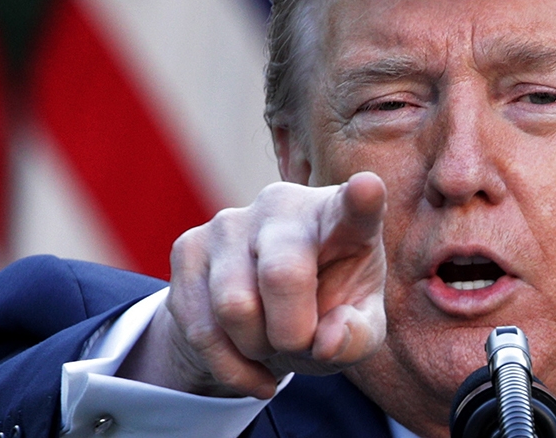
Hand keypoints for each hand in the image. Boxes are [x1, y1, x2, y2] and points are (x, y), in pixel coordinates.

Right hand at [118, 172, 387, 398]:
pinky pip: (201, 328)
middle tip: (300, 343)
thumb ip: (357, 337)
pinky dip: (228, 365)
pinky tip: (246, 361)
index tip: (367, 189)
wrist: (261, 318)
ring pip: (234, 307)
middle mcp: (283, 206)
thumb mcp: (357, 332)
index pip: (353, 208)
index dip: (361, 200)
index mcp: (339, 218)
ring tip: (270, 342)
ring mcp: (230, 221)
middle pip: (282, 276)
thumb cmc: (324, 313)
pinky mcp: (188, 246)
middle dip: (292, 334)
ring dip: (257, 348)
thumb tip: (325, 342)